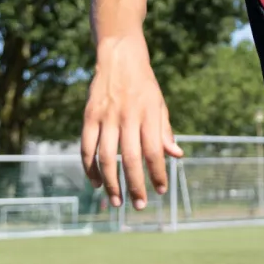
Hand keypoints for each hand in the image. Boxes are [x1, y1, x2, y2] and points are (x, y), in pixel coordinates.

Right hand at [80, 34, 182, 209]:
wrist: (120, 57)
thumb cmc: (144, 86)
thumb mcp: (160, 105)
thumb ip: (165, 131)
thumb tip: (177, 156)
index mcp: (149, 114)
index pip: (154, 151)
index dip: (157, 173)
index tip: (160, 191)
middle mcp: (127, 116)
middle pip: (130, 159)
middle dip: (135, 185)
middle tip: (138, 205)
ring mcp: (106, 116)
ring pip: (106, 157)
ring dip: (110, 183)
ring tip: (116, 201)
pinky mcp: (88, 116)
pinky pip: (86, 148)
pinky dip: (90, 168)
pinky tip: (96, 182)